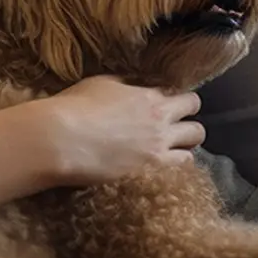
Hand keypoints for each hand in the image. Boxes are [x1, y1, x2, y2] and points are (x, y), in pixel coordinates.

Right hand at [43, 76, 204, 185]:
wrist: (61, 139)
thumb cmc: (75, 107)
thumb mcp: (102, 83)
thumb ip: (126, 85)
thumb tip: (134, 86)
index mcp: (150, 98)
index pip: (184, 98)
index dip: (178, 103)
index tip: (170, 108)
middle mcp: (161, 124)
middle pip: (197, 126)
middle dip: (189, 127)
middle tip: (176, 130)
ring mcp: (157, 151)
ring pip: (192, 151)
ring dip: (183, 150)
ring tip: (170, 152)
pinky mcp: (149, 174)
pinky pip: (178, 172)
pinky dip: (173, 169)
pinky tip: (162, 170)